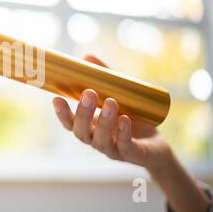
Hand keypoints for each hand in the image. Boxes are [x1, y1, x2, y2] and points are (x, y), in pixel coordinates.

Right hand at [52, 55, 171, 171]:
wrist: (156, 144)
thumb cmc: (131, 117)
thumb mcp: (118, 95)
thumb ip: (103, 78)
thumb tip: (87, 57)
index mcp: (88, 127)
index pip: (69, 123)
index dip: (61, 113)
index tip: (57, 98)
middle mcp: (95, 140)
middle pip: (82, 131)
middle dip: (83, 113)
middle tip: (89, 93)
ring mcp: (113, 149)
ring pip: (102, 140)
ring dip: (105, 122)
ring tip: (111, 102)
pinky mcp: (133, 154)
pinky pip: (126, 146)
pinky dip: (124, 133)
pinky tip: (125, 120)